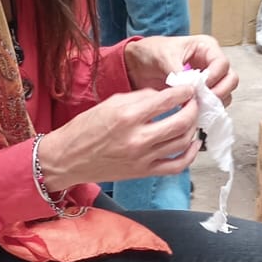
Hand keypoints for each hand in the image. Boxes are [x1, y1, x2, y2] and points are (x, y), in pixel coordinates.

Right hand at [36, 86, 200, 192]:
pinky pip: (177, 166)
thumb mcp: (110, 103)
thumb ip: (140, 97)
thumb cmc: (85, 129)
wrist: (68, 158)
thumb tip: (165, 96)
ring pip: (183, 142)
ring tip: (190, 120)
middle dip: (193, 109)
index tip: (188, 89)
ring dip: (192, 128)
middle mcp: (138, 138)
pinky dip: (190, 155)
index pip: (168, 99)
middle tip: (193, 103)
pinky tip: (193, 144)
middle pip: (182, 122)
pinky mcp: (143, 172)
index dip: (184, 91)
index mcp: (128, 115)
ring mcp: (143, 158)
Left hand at [124, 35, 238, 107]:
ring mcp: (208, 79)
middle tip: (204, 101)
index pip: (222, 64)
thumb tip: (190, 91)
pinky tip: (195, 111)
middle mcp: (211, 63)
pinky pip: (213, 103)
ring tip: (198, 107)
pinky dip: (208, 109)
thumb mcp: (164, 57)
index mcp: (206, 48)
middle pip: (230, 79)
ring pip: (225, 92)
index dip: (215, 77)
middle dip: (220, 91)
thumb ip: (178, 73)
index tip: (201, 87)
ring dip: (215, 102)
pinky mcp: (201, 93)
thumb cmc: (151, 52)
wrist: (137, 64)